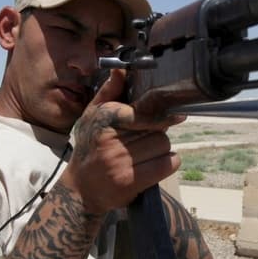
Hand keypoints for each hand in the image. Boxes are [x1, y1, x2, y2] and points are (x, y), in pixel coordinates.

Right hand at [61, 69, 184, 213]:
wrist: (80, 189)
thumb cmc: (90, 148)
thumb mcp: (92, 117)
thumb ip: (109, 93)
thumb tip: (122, 69)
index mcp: (104, 120)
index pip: (143, 112)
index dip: (160, 114)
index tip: (177, 114)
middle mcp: (111, 141)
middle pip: (158, 129)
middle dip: (156, 134)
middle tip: (144, 141)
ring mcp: (121, 163)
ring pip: (164, 145)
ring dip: (161, 150)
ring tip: (146, 155)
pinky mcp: (131, 182)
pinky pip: (167, 164)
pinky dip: (167, 164)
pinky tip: (154, 166)